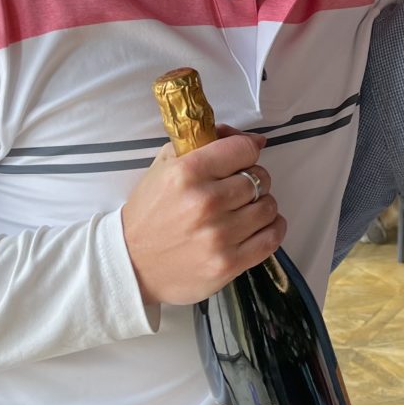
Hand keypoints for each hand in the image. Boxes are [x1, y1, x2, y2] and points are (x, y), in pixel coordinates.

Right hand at [121, 128, 284, 308]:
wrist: (131, 264)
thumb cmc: (150, 211)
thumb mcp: (166, 165)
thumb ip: (206, 143)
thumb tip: (255, 140)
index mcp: (187, 172)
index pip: (243, 149)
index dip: (245, 152)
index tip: (239, 160)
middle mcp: (206, 202)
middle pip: (260, 178)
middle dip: (253, 179)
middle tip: (238, 189)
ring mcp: (219, 236)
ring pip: (268, 207)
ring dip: (261, 205)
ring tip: (244, 210)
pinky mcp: (228, 264)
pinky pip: (271, 238)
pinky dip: (272, 229)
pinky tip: (258, 227)